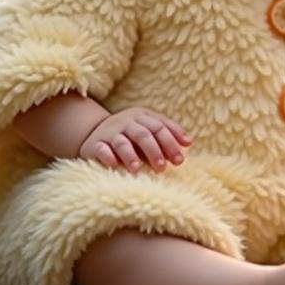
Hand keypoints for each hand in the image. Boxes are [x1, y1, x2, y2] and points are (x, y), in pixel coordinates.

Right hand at [77, 107, 191, 172]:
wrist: (95, 132)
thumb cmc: (131, 134)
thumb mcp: (148, 129)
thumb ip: (167, 134)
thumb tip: (189, 142)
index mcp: (142, 116)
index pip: (159, 127)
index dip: (171, 142)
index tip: (180, 159)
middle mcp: (126, 122)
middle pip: (143, 134)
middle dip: (154, 150)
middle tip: (163, 167)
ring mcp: (110, 132)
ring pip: (122, 142)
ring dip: (130, 155)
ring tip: (137, 168)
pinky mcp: (95, 144)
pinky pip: (101, 149)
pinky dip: (108, 156)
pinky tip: (114, 165)